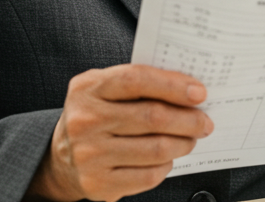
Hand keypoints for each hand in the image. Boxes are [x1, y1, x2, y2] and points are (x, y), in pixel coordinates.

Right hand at [27, 64, 212, 201]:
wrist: (60, 158)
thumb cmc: (94, 116)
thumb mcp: (103, 88)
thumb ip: (139, 83)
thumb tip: (189, 89)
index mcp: (88, 88)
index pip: (137, 80)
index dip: (173, 85)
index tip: (200, 93)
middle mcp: (85, 121)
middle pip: (152, 117)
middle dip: (189, 120)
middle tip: (204, 121)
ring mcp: (90, 155)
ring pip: (156, 149)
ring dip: (183, 143)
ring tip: (190, 139)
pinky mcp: (99, 184)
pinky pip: (148, 175)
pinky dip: (166, 166)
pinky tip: (167, 158)